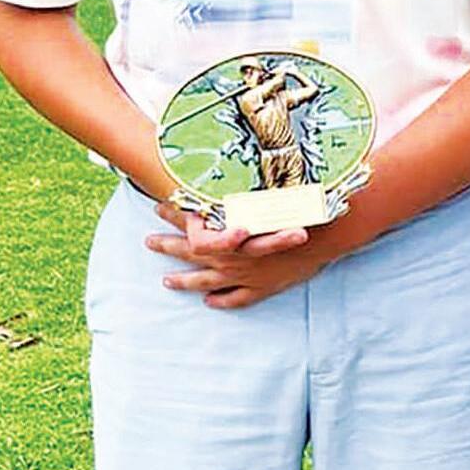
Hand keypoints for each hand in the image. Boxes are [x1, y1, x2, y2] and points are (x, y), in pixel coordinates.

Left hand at [145, 199, 318, 309]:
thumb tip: (226, 167)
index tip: (162, 206)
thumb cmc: (296, 214)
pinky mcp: (259, 289)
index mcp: (229, 234)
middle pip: (191, 254)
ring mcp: (243, 277)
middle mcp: (231, 258)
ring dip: (184, 280)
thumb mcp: (266, 196)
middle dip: (168, 245)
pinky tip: (209, 301)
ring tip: (166, 280)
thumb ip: (242, 188)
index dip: (176, 217)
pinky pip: (234, 299)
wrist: (321, 239)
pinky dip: (220, 300)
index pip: (193, 226)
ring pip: (205, 281)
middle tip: (149, 241)